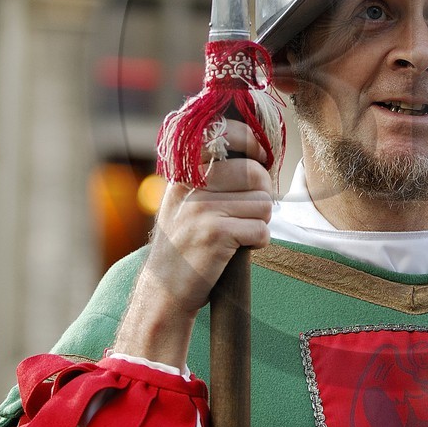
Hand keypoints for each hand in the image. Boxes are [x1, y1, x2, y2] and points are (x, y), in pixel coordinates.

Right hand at [114, 120, 273, 367]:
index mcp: (184, 173)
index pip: (223, 133)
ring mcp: (203, 209)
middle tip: (247, 213)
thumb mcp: (183, 203)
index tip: (259, 153)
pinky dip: (257, 243)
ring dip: (259, 223)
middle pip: (255, 174)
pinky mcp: (216, 234)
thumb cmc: (183, 247)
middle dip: (262, 195)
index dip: (251, 141)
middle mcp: (192, 186)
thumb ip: (210, 176)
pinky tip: (237, 249)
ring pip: (264, 204)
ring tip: (236, 235)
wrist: (163, 293)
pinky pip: (262, 230)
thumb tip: (259, 158)